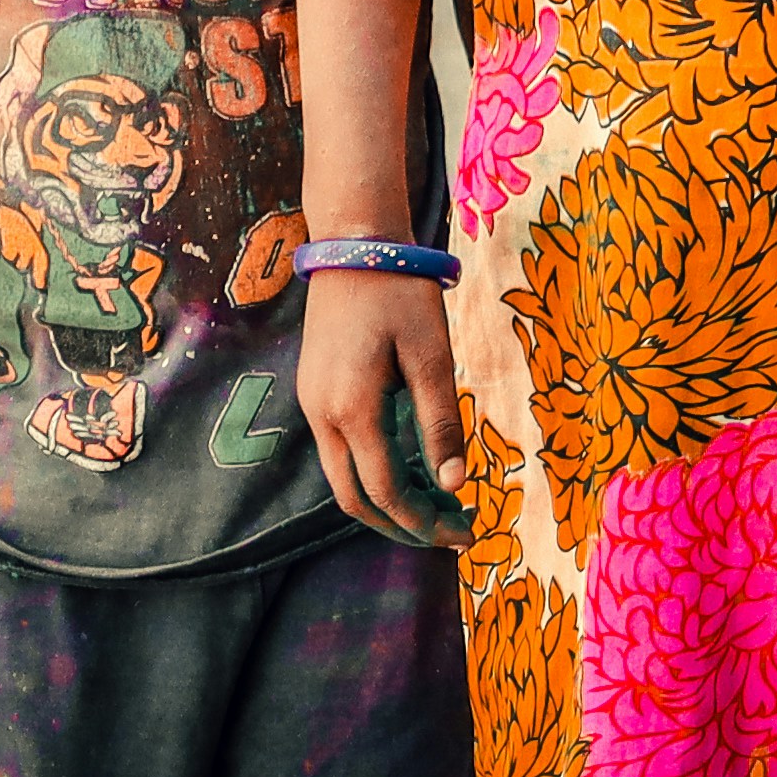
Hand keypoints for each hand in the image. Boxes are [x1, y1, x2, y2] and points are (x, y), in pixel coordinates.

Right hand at [298, 267, 464, 542]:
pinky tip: (409, 464)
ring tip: (437, 502)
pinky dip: (372, 471)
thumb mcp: (432, 356)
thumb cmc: (400, 293)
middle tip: (450, 530)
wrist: (353, 243)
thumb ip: (441, 423)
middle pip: (354, 499)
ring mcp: (310, 403)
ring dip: (386, 500)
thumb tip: (456, 484)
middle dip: (401, 525)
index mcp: (351, 410)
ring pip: (342, 478)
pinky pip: (338, 451)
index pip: (386, 492)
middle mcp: (321, 415)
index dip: (424, 522)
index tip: (466, 534)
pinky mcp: (312, 391)